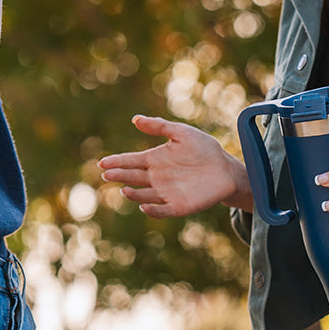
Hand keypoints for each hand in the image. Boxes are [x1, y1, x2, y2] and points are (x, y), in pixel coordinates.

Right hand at [99, 114, 252, 215]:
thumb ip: (159, 126)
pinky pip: (162, 210)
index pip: (130, 161)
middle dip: (119, 176)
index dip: (116, 162)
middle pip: (132, 177)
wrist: (226, 169)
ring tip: (125, 190)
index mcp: (155, 159)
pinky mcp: (178, 206)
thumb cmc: (204, 149)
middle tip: (107, 175)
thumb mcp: (182, 133)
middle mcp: (156, 177)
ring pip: (143, 195)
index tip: (102, 163)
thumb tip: (135, 119)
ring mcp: (166, 193)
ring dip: (133, 194)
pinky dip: (152, 210)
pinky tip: (144, 206)